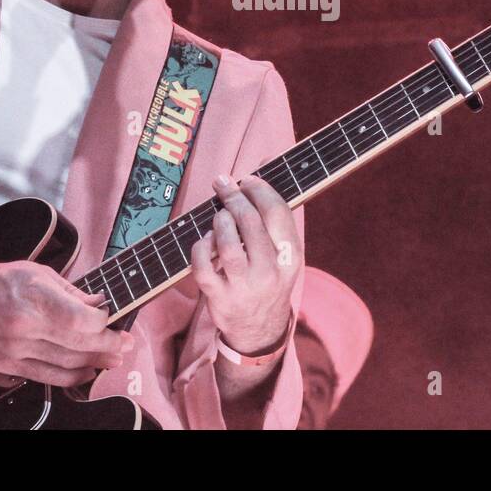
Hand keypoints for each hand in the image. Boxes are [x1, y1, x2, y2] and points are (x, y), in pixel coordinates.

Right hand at [0, 260, 133, 387]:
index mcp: (32, 297)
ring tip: (114, 357)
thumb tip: (100, 304)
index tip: (113, 318)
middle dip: (109, 345)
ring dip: (96, 363)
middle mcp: (23, 327)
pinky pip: (49, 377)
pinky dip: (74, 377)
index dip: (103, 322)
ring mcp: (15, 351)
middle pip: (78, 344)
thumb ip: (71, 292)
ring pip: (66, 364)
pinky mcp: (8, 367)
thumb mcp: (36, 272)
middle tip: (126, 343)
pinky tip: (88, 370)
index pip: (79, 319)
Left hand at [191, 173, 301, 354]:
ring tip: (218, 216)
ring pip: (228, 244)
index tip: (247, 180)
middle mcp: (270, 272)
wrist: (259, 330)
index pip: (278, 213)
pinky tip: (204, 241)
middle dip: (233, 197)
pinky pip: (203, 266)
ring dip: (219, 221)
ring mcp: (245, 287)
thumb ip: (274, 211)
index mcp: (290, 256)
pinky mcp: (220, 298)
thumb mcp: (282, 251)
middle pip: (250, 222)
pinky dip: (200, 247)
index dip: (260, 190)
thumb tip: (267, 160)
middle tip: (223, 185)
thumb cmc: (269, 277)